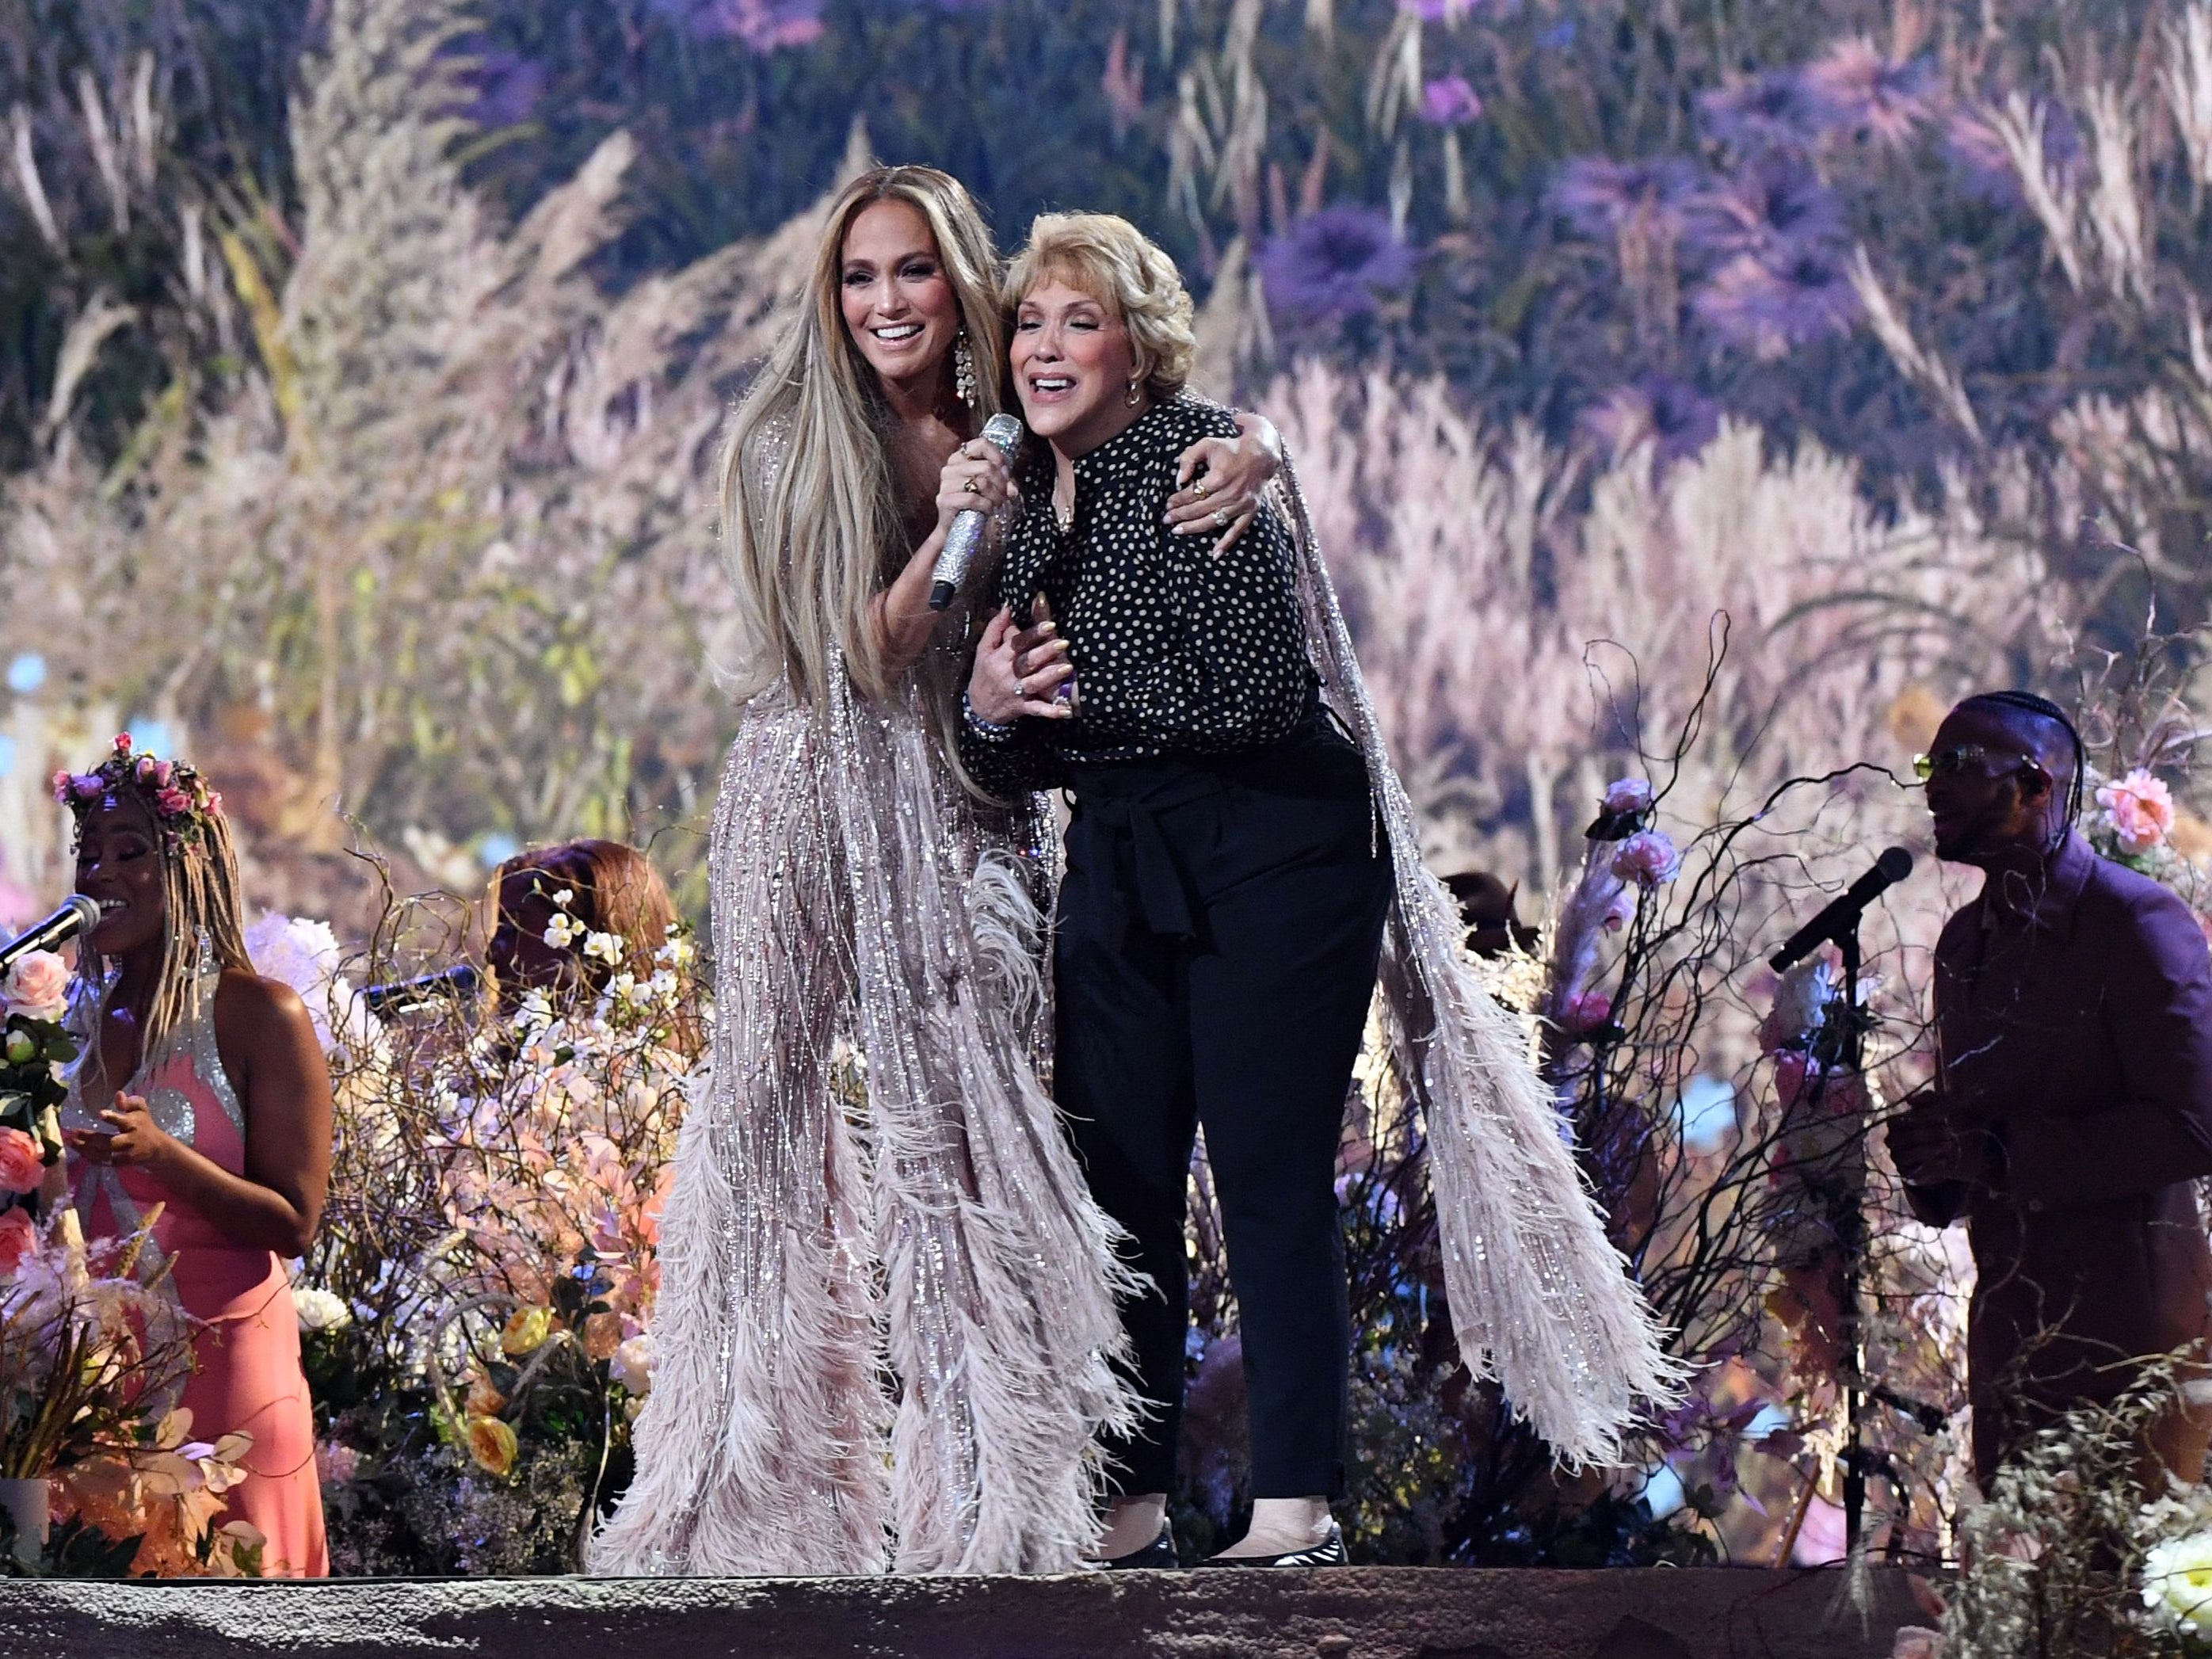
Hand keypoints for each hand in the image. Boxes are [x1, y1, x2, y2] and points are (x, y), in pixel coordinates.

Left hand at [64, 1092, 175, 1173]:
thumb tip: (118, 1094)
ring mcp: (124, 1154)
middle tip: (74, 1132)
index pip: (122, 1121)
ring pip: (103, 1153)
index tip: (100, 1114)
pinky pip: (103, 1162)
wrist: (156, 1149)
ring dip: (85, 1149)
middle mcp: (129, 1140)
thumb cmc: (145, 1126)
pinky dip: (90, 1157)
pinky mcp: (120, 1163)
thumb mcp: (142, 1111)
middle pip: (108, 1141)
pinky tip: (79, 1151)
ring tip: (71, 1142)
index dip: (112, 1118)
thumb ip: (131, 1102)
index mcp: (134, 1125)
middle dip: (90, 1138)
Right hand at [934, 437, 1020, 538]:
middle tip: (1004, 494)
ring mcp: (945, 484)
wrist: (957, 531)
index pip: (981, 444)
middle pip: (986, 466)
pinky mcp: (945, 500)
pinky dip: (986, 506)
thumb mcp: (992, 489)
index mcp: (959, 458)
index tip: (1004, 470)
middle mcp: (950, 468)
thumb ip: (1003, 482)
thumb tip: (1012, 487)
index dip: (998, 456)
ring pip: (982, 482)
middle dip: (1001, 483)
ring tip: (997, 503)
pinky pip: (973, 499)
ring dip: (996, 496)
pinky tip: (988, 510)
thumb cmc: (975, 507)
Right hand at [969, 603, 1073, 726]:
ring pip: (1034, 683)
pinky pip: (1038, 709)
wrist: (978, 707)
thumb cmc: (985, 673)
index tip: (1050, 624)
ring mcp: (1016, 691)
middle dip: (1045, 652)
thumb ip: (995, 628)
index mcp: (999, 658)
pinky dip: (1051, 711)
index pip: (1017, 643)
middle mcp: (1007, 674)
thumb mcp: (984, 650)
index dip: (1032, 634)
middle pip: (1027, 661)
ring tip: (1068, 667)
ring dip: (1050, 676)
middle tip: (1064, 643)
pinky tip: (1066, 710)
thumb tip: (1006, 607)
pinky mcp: (1022, 707)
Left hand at [1167, 416, 1280, 552]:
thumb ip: (1189, 458)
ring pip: (1213, 521)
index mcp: (1220, 476)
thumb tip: (1179, 479)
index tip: (1168, 503)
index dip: (1178, 499)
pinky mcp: (1251, 510)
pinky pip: (1237, 530)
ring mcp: (1242, 504)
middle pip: (1200, 509)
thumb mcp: (1207, 444)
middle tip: (1167, 519)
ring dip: (1194, 528)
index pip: (1193, 493)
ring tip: (1177, 531)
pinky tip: (1214, 554)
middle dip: (1181, 515)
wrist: (1261, 453)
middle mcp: (1231, 493)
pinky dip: (1226, 543)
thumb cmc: (1230, 448)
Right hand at [1884, 1093, 1988, 1188]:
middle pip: (1906, 1138)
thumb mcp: (1935, 1106)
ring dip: (1930, 1150)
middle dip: (1929, 1135)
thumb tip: (1910, 1101)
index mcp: (1894, 1123)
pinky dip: (1930, 1167)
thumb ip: (1926, 1098)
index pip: (1898, 1121)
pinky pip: (1914, 1173)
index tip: (1943, 1118)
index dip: (1921, 1120)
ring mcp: (1897, 1158)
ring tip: (1949, 1145)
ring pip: (1906, 1156)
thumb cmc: (1938, 1124)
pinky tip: (1944, 1160)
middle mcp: (1891, 1141)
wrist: (1946, 1149)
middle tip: (1949, 1132)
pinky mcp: (1906, 1174)